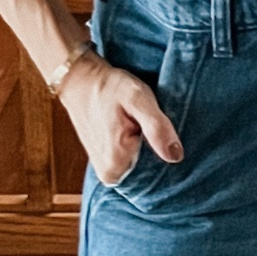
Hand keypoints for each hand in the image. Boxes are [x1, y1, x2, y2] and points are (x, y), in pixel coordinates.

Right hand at [57, 50, 182, 187]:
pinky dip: (134, 148)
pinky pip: (129, 162)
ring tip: (138, 126)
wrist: (81, 81)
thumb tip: (175, 155)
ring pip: (140, 166)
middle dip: (153, 149)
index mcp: (117, 165)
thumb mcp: (138, 98)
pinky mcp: (104, 164)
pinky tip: (132, 131)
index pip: (158, 172)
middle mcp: (109, 174)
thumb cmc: (110, 88)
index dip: (163, 149)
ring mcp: (105, 171)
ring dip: (144, 147)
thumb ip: (157, 127)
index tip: (156, 130)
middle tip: (146, 124)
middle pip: (149, 171)